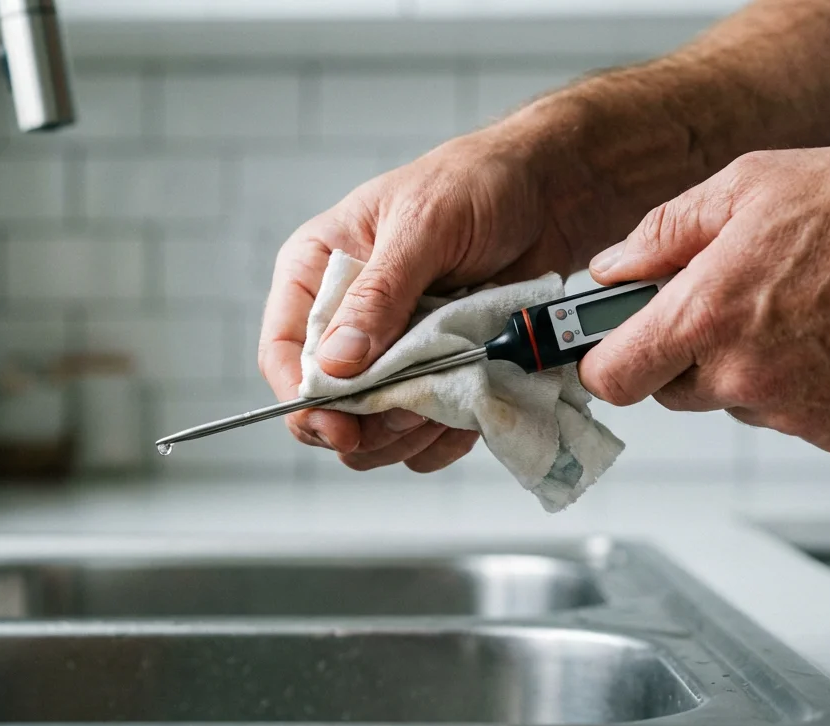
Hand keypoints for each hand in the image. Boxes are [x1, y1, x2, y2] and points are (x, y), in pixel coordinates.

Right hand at [257, 128, 585, 471]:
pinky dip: (449, 433)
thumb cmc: (473, 185)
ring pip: (374, 432)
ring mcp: (390, 356)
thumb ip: (380, 293)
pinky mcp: (434, 377)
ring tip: (452, 389)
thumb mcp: (422, 226)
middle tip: (413, 409)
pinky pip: (426, 437)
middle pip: (327, 406)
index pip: (283, 352)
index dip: (302, 400)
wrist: (546, 195)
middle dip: (368, 422)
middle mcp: (345, 321)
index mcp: (317, 272)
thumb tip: (337, 361)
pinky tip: (472, 399)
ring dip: (412, 431)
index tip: (338, 427)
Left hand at [579, 142, 829, 452]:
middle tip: (730, 301)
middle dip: (684, 353)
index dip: (604, 359)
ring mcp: (792, 412)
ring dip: (744, 369)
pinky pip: (788, 416)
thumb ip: (663, 233)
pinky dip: (798, 386)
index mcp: (705, 316)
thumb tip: (610, 267)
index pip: (610, 377)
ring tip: (797, 309)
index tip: (610, 344)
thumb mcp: (747, 185)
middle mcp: (743, 376)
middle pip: (669, 390)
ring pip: (731, 403)